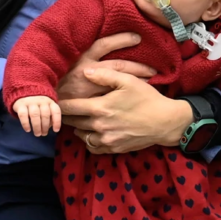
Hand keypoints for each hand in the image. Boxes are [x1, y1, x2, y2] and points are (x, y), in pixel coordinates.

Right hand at [14, 95, 61, 135]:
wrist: (24, 92)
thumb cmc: (38, 104)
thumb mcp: (47, 107)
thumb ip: (50, 116)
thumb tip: (51, 127)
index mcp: (50, 102)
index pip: (56, 111)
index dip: (57, 121)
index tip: (56, 131)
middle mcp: (41, 101)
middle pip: (45, 114)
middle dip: (45, 126)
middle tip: (44, 134)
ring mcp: (31, 102)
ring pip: (35, 115)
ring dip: (37, 126)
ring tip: (37, 134)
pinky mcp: (21, 105)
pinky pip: (23, 115)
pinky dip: (26, 124)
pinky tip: (28, 130)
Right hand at [55, 32, 152, 100]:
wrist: (37, 96)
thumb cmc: (51, 74)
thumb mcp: (62, 57)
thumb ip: (78, 50)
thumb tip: (93, 39)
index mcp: (80, 56)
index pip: (104, 44)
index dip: (121, 40)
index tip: (137, 37)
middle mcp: (86, 70)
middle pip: (118, 65)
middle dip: (137, 66)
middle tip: (153, 67)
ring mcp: (88, 87)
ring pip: (117, 83)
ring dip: (135, 81)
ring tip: (150, 80)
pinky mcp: (87, 101)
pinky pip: (111, 98)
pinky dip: (124, 96)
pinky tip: (136, 96)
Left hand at [59, 68, 191, 153]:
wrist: (165, 122)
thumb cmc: (147, 99)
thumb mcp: (128, 81)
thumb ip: (105, 75)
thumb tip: (85, 71)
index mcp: (100, 108)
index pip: (70, 107)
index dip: (60, 104)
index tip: (55, 100)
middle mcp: (99, 126)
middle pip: (73, 122)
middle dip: (67, 116)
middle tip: (63, 111)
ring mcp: (106, 139)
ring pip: (81, 136)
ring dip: (78, 128)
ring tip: (78, 121)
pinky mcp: (113, 148)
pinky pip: (92, 147)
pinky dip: (89, 141)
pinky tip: (92, 134)